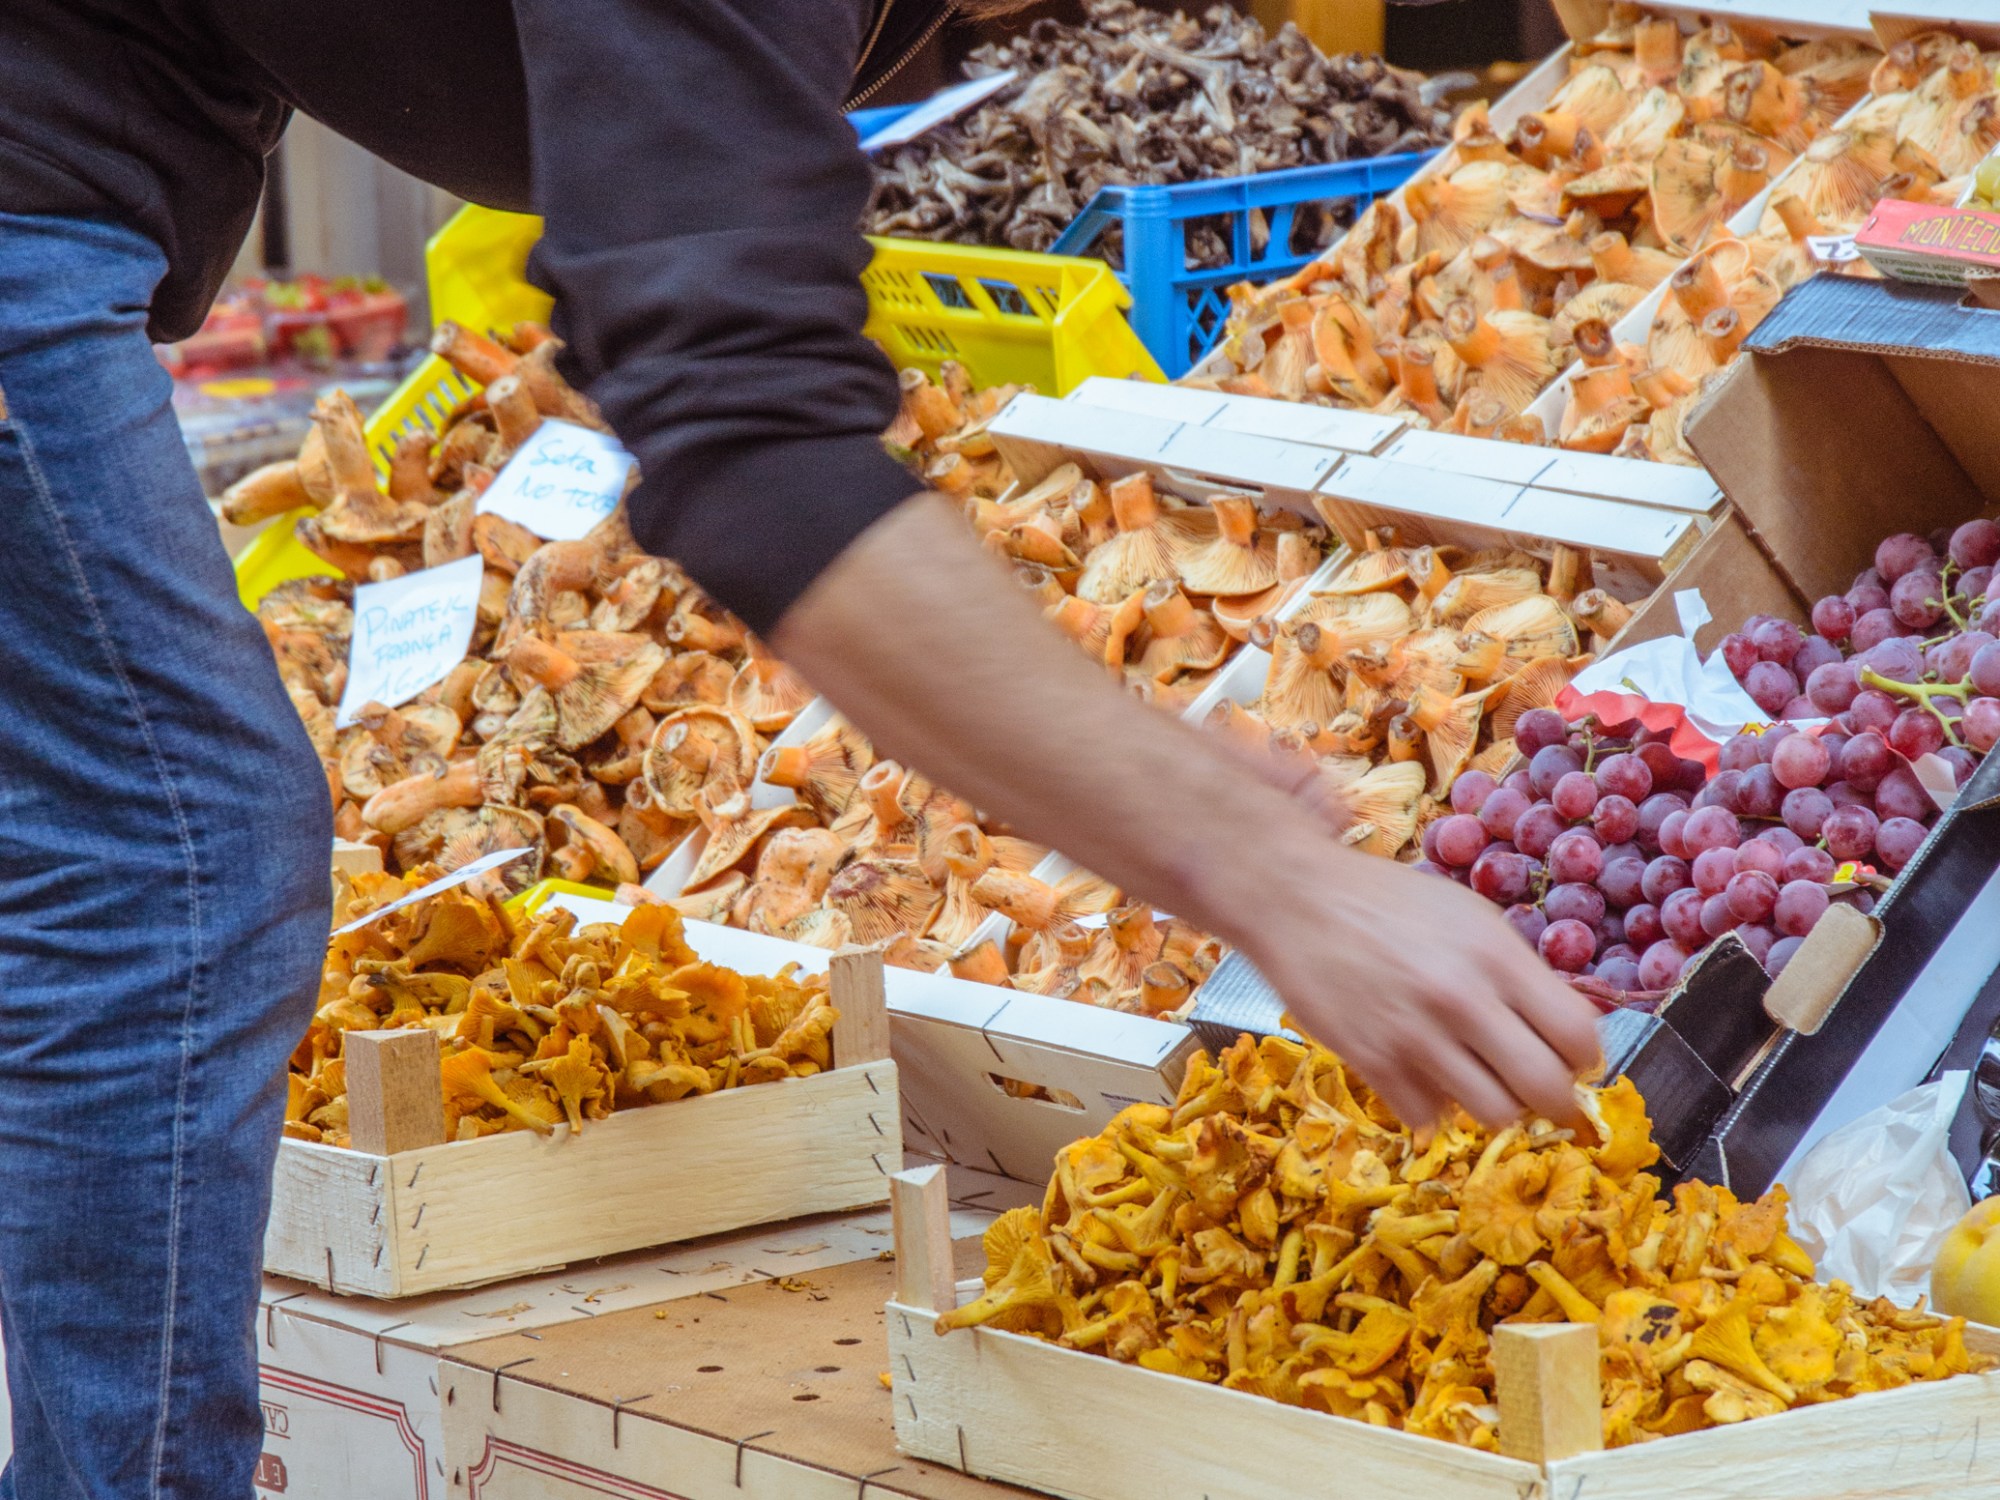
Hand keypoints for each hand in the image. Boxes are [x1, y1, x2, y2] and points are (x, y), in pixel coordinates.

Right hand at [1225, 848, 1602, 1131]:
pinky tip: (1421, 1072)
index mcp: (1496, 955)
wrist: (1295, 898)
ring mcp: (1415, 1035)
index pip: (1578, 1037)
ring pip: (1493, 1114)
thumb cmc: (1386, 903)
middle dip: (1552, 1100)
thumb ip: (1517, 972)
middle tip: (1537, 1090)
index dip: (1581, 1057)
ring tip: (1475, 1080)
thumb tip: (1563, 1033)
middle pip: (1545, 1089)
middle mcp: (1462, 999)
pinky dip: (1431, 1103)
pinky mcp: (1372, 1060)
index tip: (1566, 1058)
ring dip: (1492, 1104)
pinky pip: (1428, 1114)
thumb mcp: (1468, 917)